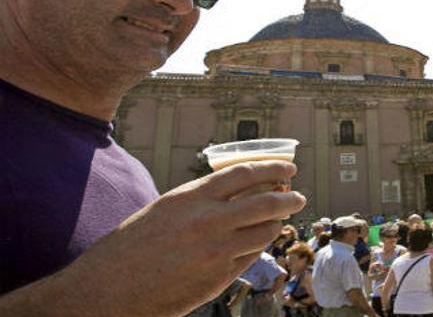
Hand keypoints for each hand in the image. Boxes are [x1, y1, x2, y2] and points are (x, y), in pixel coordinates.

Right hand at [61, 160, 305, 315]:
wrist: (108, 290)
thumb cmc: (132, 246)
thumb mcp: (165, 209)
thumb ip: (201, 200)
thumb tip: (237, 192)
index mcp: (192, 197)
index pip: (245, 174)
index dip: (273, 168)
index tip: (289, 168)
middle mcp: (208, 221)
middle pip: (266, 202)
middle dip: (289, 197)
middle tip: (298, 196)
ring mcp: (216, 251)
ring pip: (265, 232)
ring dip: (276, 224)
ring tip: (279, 220)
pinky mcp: (218, 278)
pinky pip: (251, 257)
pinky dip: (258, 247)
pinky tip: (258, 244)